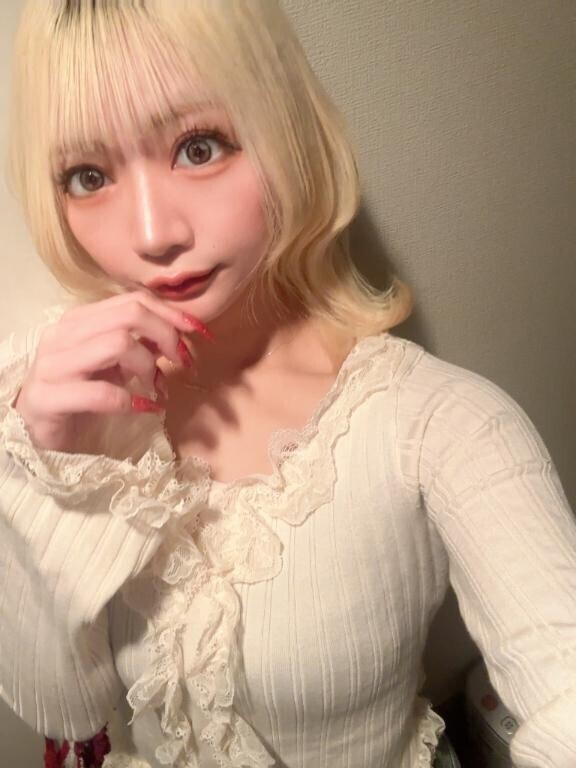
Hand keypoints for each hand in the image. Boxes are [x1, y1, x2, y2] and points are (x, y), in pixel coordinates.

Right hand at [12, 291, 208, 452]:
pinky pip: (101, 393)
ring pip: (117, 343)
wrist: (36, 430)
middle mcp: (63, 334)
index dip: (172, 315)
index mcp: (80, 320)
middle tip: (182, 363)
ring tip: (158, 388)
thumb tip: (179, 335)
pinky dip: (132, 401)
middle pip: (129, 315)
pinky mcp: (49, 398)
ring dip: (148, 367)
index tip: (200, 333)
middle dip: (166, 336)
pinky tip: (147, 408)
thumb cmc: (79, 395)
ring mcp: (52, 364)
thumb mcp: (116, 366)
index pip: (133, 301)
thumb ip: (142, 347)